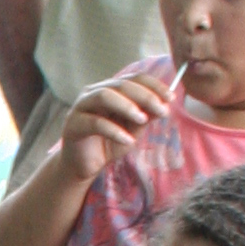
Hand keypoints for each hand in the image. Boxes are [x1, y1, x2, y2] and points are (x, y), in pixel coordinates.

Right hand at [59, 72, 169, 186]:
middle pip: (121, 85)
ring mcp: (81, 106)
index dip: (153, 86)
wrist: (84, 166)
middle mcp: (94, 92)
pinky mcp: (73, 124)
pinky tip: (128, 140)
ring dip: (127, 106)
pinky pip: (95, 123)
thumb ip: (146, 117)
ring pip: (104, 96)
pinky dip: (114, 131)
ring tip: (143, 120)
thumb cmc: (108, 144)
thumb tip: (165, 105)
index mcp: (110, 89)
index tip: (171, 97)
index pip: (134, 79)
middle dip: (145, 96)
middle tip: (163, 110)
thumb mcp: (133, 130)